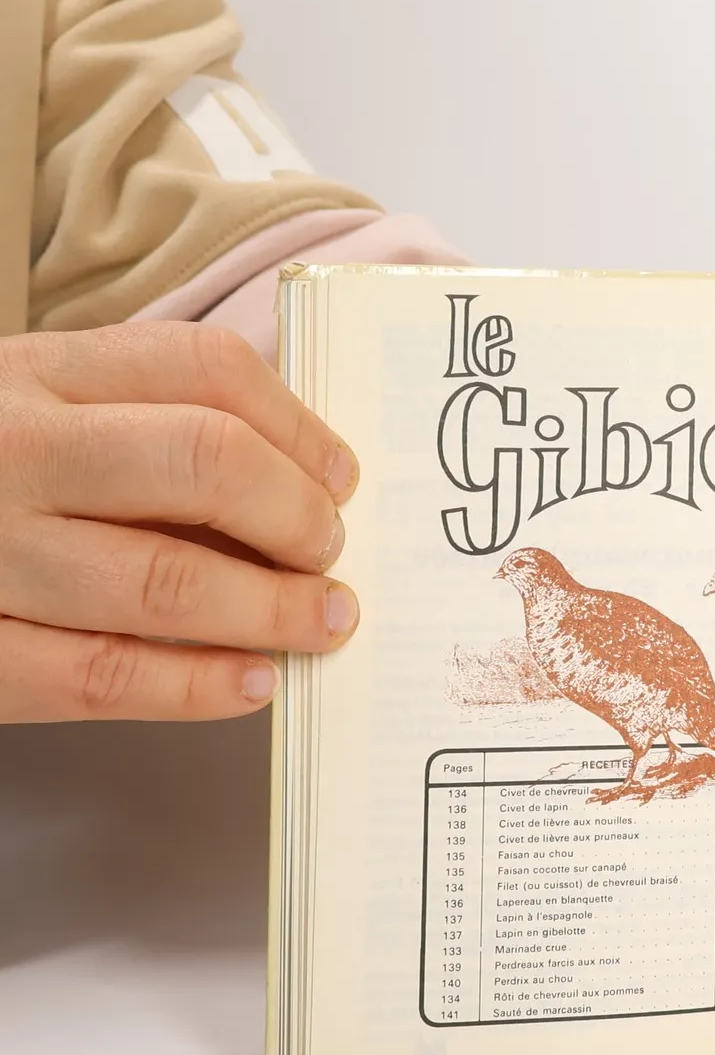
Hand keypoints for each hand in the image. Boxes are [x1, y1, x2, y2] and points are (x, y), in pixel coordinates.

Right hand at [0, 323, 359, 721]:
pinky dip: (192, 686)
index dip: (300, 428)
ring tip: (322, 623)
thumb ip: (146, 420)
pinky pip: (96, 676)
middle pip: (203, 464)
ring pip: (162, 581)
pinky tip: (250, 681)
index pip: (206, 369)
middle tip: (332, 555)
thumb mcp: (42, 405)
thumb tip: (304, 483)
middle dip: (296, 517)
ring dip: (268, 611)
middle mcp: (9, 448)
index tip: (341, 479)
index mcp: (39, 371)